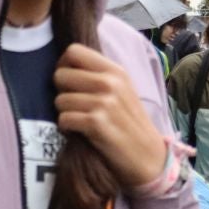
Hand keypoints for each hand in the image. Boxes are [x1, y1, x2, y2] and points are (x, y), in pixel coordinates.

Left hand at [52, 44, 165, 187]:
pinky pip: (63, 119)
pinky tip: (79, 131)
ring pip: (59, 99)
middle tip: (74, 104)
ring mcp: (104, 102)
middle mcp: (111, 82)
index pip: (73, 51)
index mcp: (116, 71)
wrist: (148, 156)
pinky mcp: (97, 123)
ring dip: (64, 112)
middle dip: (61, 92)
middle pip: (61, 74)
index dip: (63, 65)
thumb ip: (98, 75)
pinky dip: (67, 127)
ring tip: (79, 120)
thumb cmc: (130, 124)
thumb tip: (64, 66)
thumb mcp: (121, 91)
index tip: (69, 82)